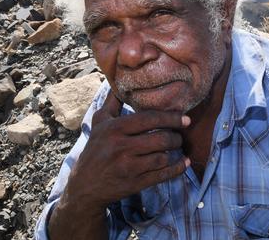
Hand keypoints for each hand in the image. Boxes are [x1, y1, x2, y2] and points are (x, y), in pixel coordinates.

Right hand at [61, 90, 190, 211]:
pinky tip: (183, 163)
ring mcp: (128, 167)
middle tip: (180, 135)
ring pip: (163, 157)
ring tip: (179, 147)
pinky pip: (161, 175)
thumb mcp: (99, 123)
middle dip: (176, 136)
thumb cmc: (95, 149)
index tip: (185, 118)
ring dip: (176, 152)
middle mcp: (121, 147)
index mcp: (115, 129)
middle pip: (160, 139)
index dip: (171, 118)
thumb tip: (120, 81)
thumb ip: (113, 102)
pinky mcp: (134, 184)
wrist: (84, 186)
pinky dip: (177, 169)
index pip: (149, 119)